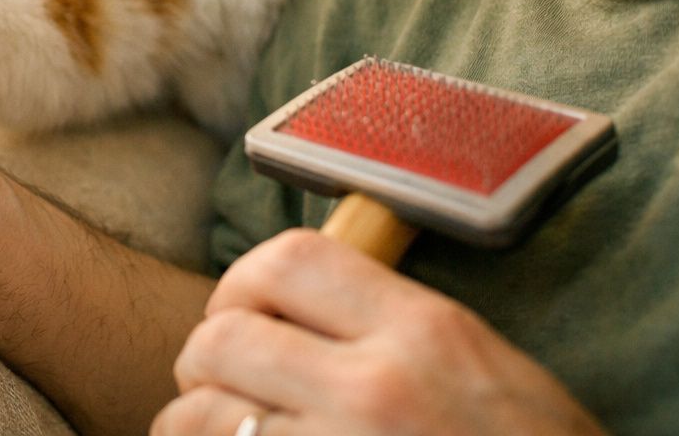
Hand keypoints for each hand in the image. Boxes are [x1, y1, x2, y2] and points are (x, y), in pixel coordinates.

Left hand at [154, 229, 605, 435]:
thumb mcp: (485, 366)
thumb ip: (393, 325)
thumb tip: (300, 303)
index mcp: (423, 331)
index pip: (289, 260)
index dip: (243, 279)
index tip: (241, 307)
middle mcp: (374, 388)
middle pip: (224, 336)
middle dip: (204, 357)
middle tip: (217, 379)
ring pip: (205, 415)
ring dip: (192, 421)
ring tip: (211, 429)